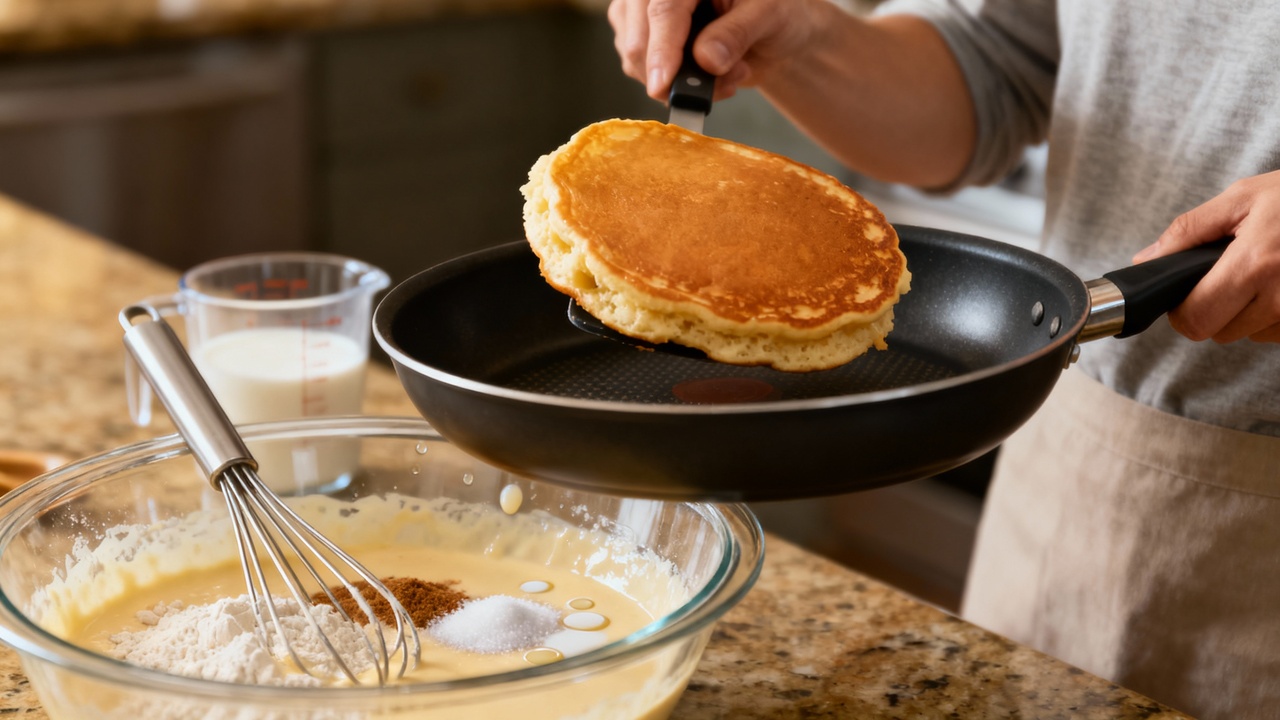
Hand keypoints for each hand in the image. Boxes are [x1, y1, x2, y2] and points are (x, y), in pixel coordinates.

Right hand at [607, 0, 823, 101]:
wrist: (770, 27)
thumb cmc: (772, 10)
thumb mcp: (769, 14)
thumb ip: (737, 34)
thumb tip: (707, 61)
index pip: (663, 9)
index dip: (662, 49)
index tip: (663, 85)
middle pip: (639, 38)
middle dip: (677, 74)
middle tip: (727, 81)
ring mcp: (641, 12)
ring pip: (636, 60)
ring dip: (679, 83)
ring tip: (727, 74)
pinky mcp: (640, 36)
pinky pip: (641, 71)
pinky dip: (674, 85)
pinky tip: (709, 77)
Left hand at [1134, 170, 1279, 342]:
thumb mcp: (1242, 198)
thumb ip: (1188, 231)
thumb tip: (1147, 261)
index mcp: (1256, 263)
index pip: (1196, 319)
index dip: (1182, 309)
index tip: (1187, 291)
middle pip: (1217, 332)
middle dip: (1212, 308)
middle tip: (1227, 274)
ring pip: (1247, 334)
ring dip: (1245, 311)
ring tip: (1264, 270)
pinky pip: (1276, 332)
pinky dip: (1272, 313)